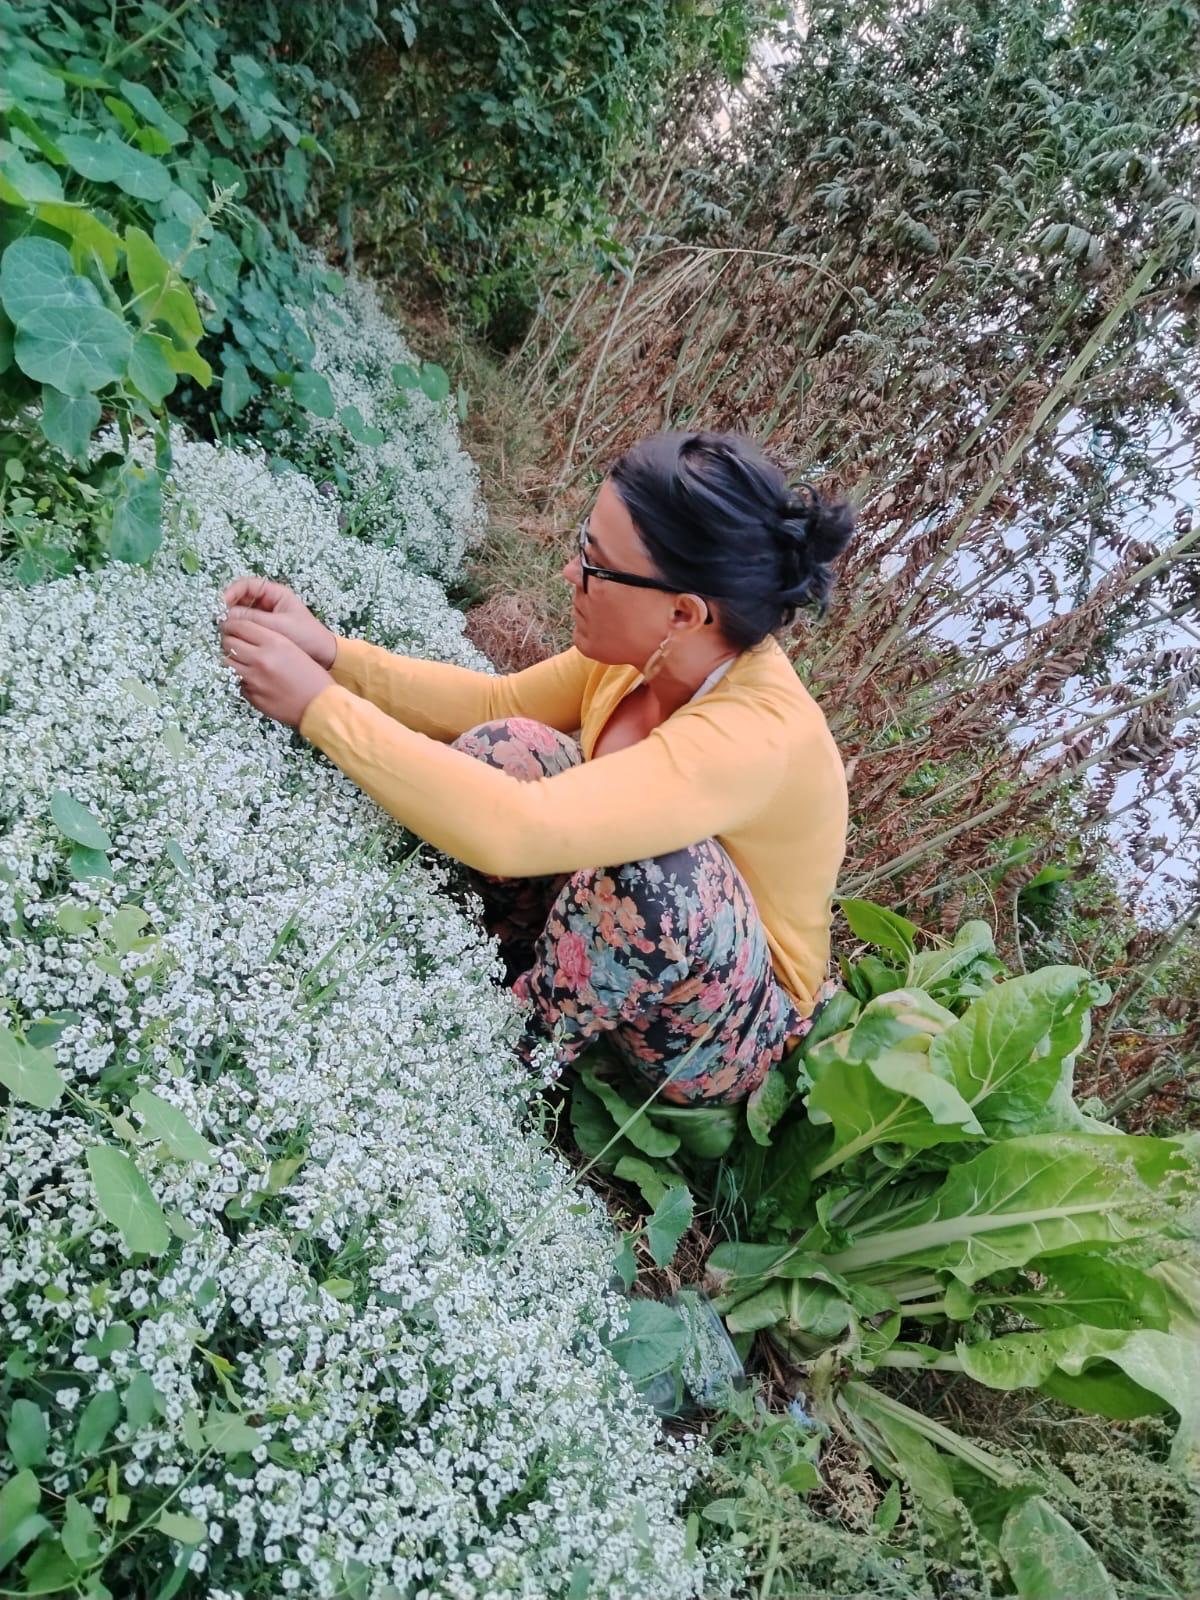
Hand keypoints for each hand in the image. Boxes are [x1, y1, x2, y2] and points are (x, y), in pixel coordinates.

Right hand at [220, 575, 336, 668]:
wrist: (323, 655)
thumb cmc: (306, 636)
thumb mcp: (279, 626)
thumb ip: (253, 619)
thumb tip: (225, 617)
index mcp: (276, 594)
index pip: (247, 585)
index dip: (231, 592)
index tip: (221, 605)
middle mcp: (268, 602)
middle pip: (240, 598)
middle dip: (228, 607)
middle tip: (218, 620)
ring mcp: (265, 616)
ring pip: (241, 613)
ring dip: (231, 620)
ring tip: (223, 631)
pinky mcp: (263, 630)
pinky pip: (246, 626)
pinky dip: (237, 630)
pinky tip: (231, 639)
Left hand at [221, 614, 334, 728]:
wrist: (320, 704)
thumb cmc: (311, 675)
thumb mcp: (293, 648)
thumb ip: (268, 639)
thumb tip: (243, 635)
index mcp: (274, 643)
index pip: (239, 626)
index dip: (231, 625)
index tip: (230, 627)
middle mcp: (260, 659)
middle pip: (228, 644)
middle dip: (229, 642)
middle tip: (235, 645)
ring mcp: (254, 679)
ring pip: (227, 663)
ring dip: (233, 661)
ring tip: (244, 663)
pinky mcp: (252, 696)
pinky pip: (238, 682)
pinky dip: (243, 680)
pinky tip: (257, 682)